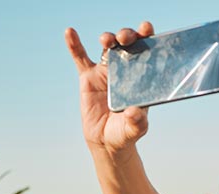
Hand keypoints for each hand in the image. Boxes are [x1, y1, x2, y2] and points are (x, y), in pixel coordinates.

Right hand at [64, 22, 153, 152]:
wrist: (107, 141)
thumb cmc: (125, 132)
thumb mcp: (134, 129)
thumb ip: (137, 121)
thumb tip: (134, 113)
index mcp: (142, 77)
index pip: (148, 52)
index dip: (148, 37)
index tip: (147, 28)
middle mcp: (126, 69)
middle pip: (128, 44)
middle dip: (128, 36)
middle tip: (125, 38)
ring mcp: (107, 72)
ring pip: (108, 47)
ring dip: (108, 38)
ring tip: (106, 40)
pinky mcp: (89, 77)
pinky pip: (80, 58)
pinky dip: (74, 45)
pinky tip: (70, 32)